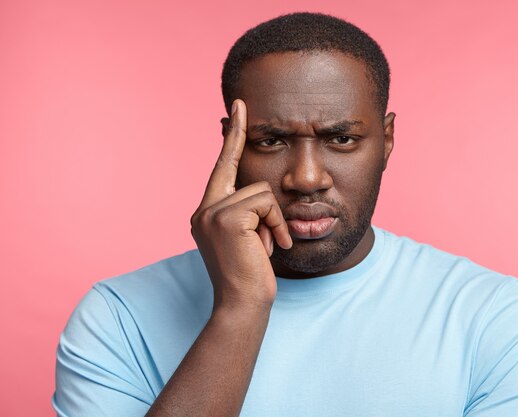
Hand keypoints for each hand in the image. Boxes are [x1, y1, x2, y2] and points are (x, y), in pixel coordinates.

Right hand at [190, 99, 291, 309]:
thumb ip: (248, 212)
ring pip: (262, 192)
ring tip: (264, 248)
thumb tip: (262, 193)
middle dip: (268, 214)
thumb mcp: (249, 238)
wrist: (243, 305)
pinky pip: (266, 203)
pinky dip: (275, 225)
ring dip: (273, 222)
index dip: (232, 135)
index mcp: (207, 212)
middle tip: (263, 246)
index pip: (223, 165)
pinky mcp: (225, 217)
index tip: (239, 106)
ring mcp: (211, 212)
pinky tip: (267, 248)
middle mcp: (203, 209)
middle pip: (252, 182)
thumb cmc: (251, 276)